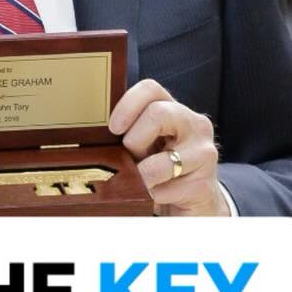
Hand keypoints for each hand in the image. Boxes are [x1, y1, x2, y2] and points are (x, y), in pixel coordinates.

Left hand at [109, 79, 227, 215]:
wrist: (194, 202)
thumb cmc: (160, 171)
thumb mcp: (142, 148)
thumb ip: (125, 135)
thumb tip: (88, 137)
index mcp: (174, 111)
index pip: (150, 89)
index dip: (127, 105)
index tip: (114, 128)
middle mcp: (194, 125)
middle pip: (158, 114)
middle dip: (134, 140)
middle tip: (131, 157)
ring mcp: (204, 153)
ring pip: (162, 162)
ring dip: (141, 176)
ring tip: (140, 183)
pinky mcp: (203, 183)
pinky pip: (165, 190)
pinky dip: (151, 197)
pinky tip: (154, 197)